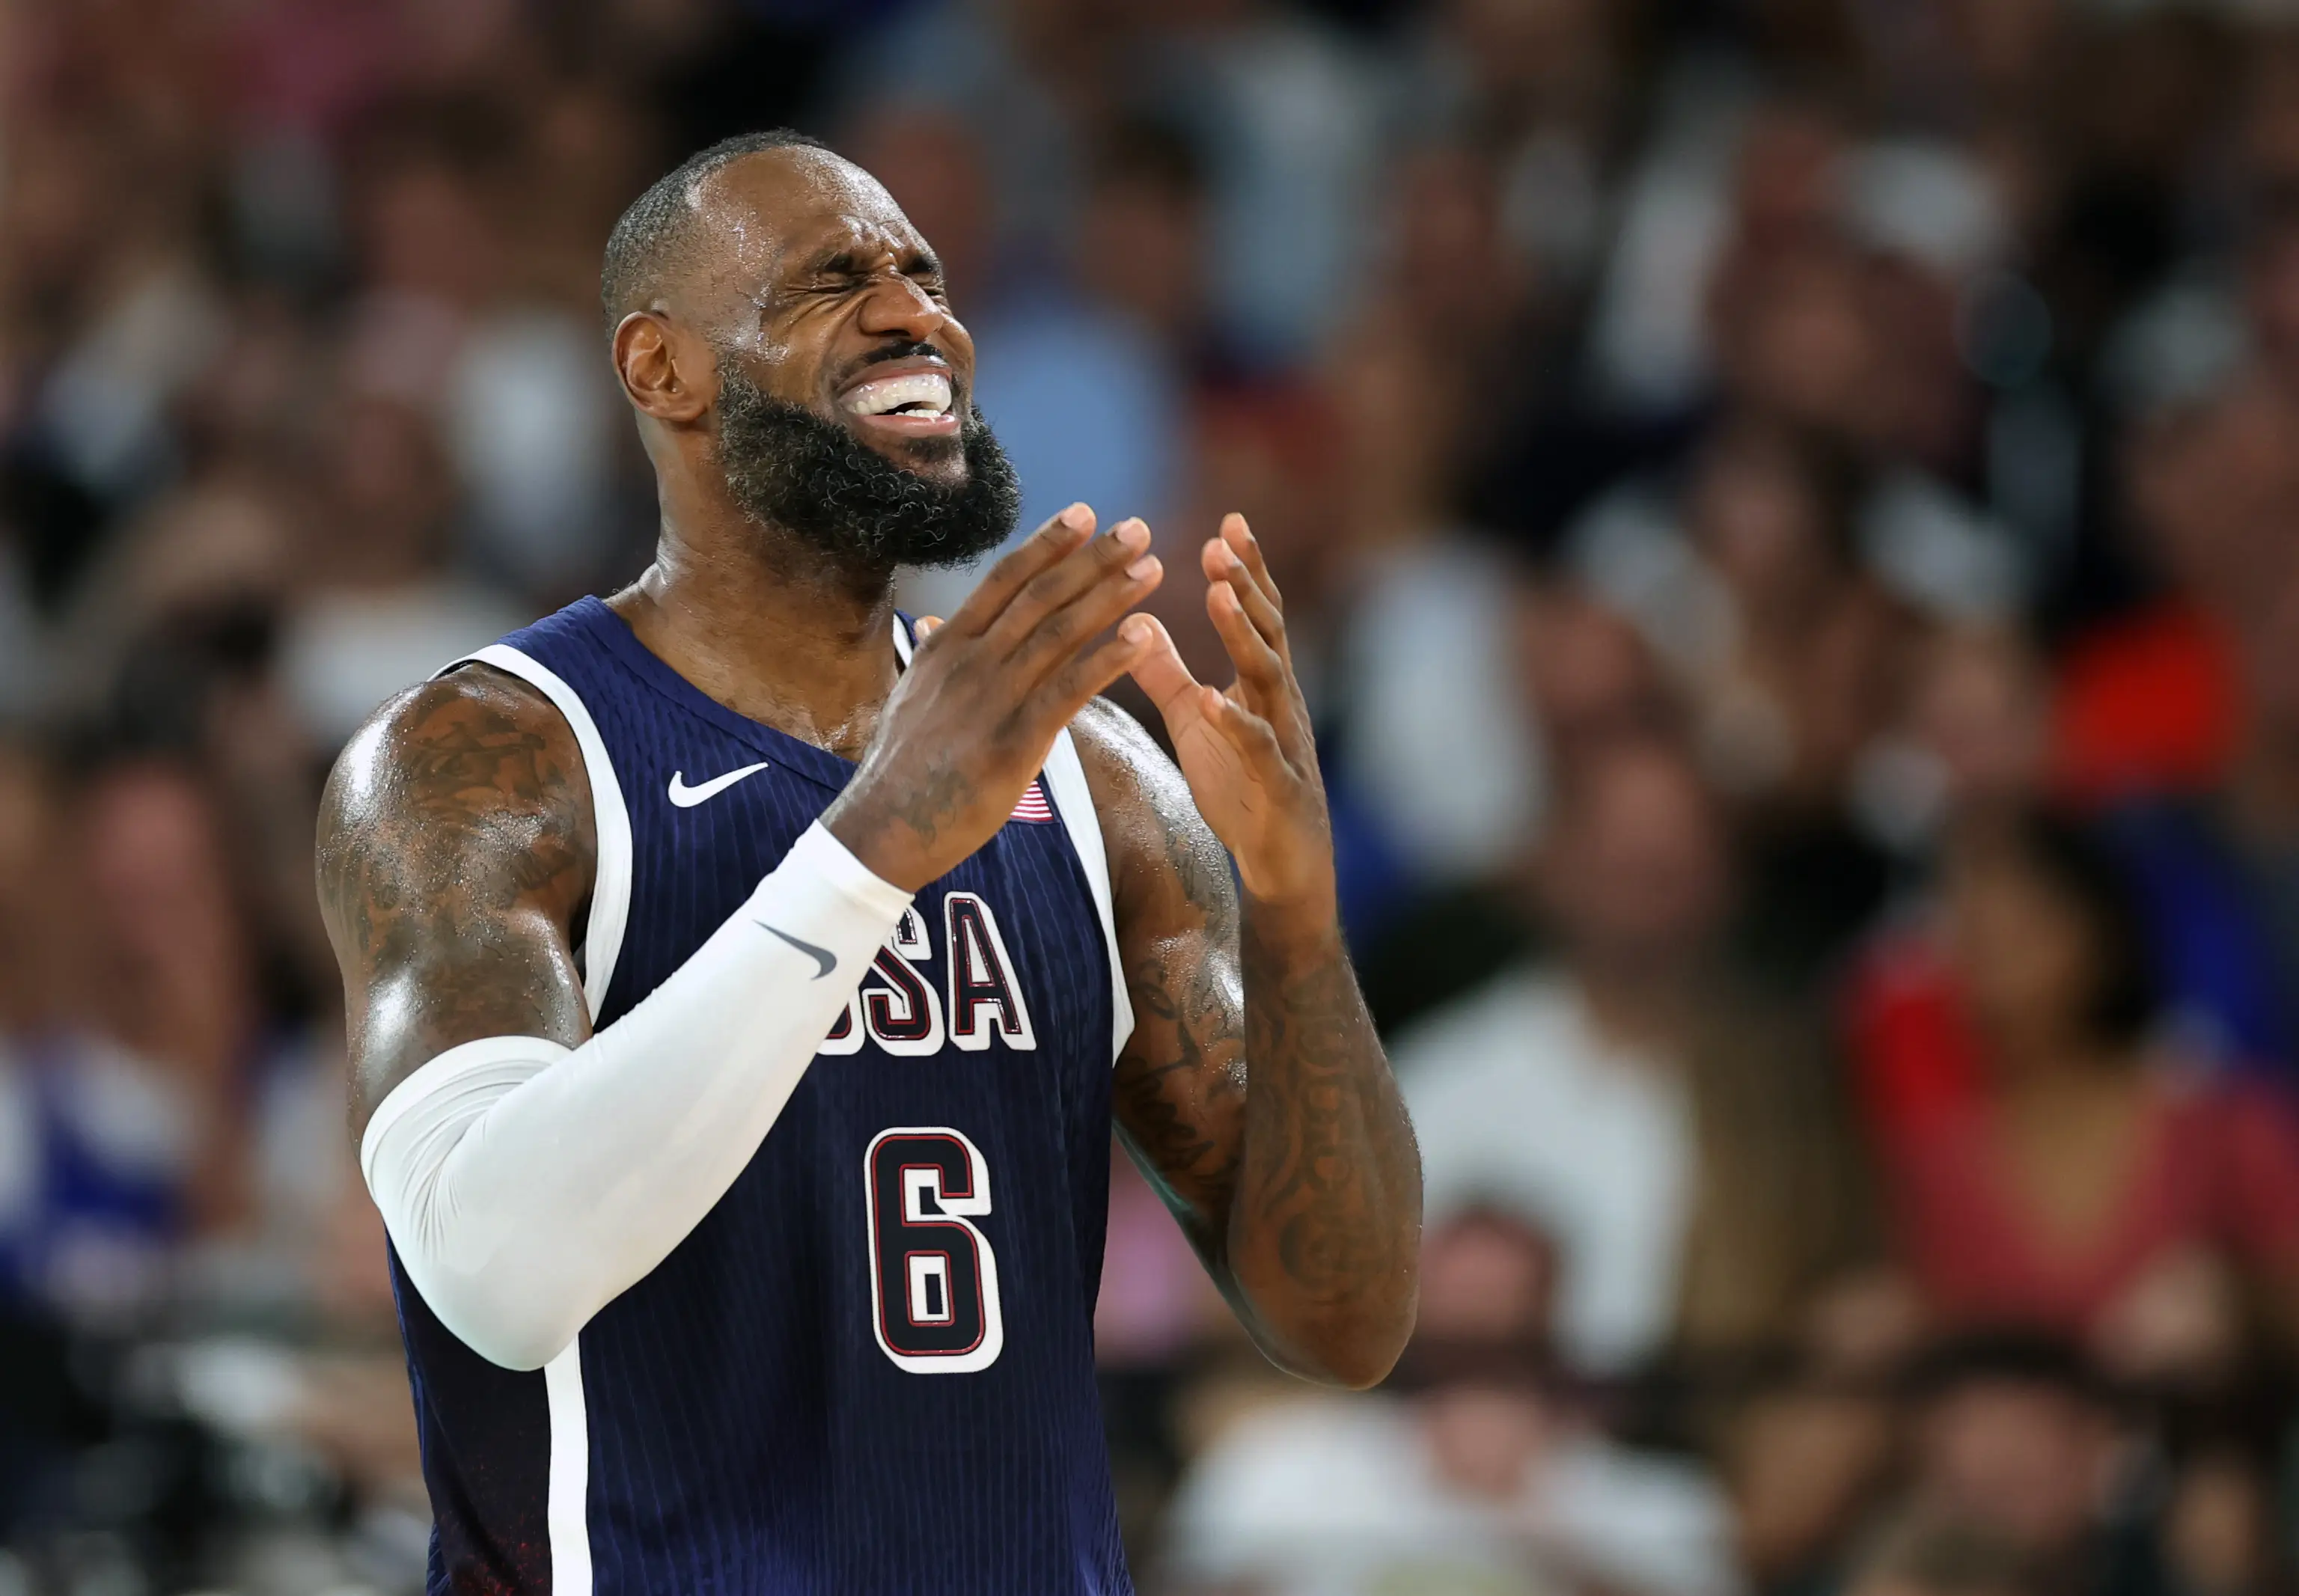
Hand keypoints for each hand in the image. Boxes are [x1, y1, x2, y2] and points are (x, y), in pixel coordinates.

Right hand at [825, 505, 1162, 891]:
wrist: (884, 829)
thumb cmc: (902, 767)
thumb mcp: (911, 695)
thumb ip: (931, 655)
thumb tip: (932, 624)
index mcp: (948, 645)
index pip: (1005, 579)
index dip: (1048, 544)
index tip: (1086, 515)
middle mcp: (970, 661)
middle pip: (1041, 595)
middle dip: (1094, 559)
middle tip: (1139, 529)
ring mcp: (992, 698)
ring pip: (1061, 633)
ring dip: (1111, 597)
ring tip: (1152, 569)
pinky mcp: (1014, 742)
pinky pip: (1069, 690)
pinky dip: (1109, 659)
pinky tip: (1143, 638)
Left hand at [1129, 514, 1335, 919]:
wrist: (1283, 867)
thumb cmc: (1243, 789)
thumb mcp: (1197, 722)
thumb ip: (1168, 674)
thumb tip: (1133, 623)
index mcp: (1261, 684)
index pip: (1257, 615)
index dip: (1246, 569)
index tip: (1228, 522)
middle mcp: (1280, 701)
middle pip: (1269, 631)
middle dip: (1247, 584)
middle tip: (1222, 540)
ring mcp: (1284, 739)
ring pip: (1269, 676)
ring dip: (1244, 634)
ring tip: (1220, 595)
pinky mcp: (1278, 784)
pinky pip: (1257, 747)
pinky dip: (1235, 721)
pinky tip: (1213, 698)